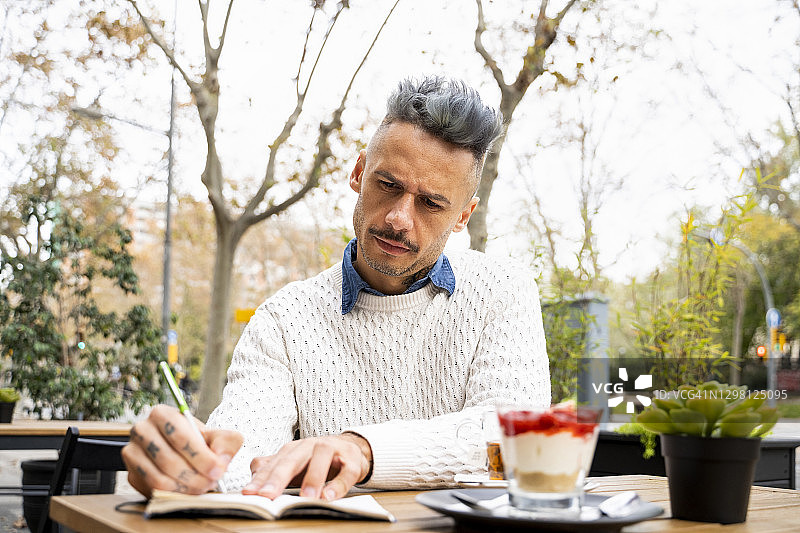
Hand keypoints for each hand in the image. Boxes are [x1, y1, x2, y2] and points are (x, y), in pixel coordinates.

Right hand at [122, 404, 242, 497]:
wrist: (183, 452)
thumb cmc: (200, 442)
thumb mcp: (218, 436)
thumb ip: (226, 443)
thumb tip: (221, 460)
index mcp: (162, 414)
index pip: (179, 436)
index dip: (201, 456)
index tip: (218, 469)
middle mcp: (142, 431)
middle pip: (167, 460)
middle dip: (194, 476)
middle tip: (212, 482)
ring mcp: (133, 453)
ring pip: (158, 478)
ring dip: (185, 488)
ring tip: (203, 486)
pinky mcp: (132, 474)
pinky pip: (152, 490)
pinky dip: (174, 494)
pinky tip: (188, 491)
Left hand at [244, 433, 371, 500]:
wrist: (352, 449)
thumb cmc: (318, 460)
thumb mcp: (295, 463)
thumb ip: (274, 467)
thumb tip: (253, 473)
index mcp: (294, 449)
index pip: (275, 463)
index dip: (261, 478)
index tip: (249, 493)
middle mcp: (311, 445)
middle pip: (293, 459)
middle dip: (278, 477)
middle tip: (267, 496)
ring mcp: (333, 450)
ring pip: (321, 458)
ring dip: (312, 478)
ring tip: (305, 498)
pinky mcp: (352, 460)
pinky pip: (347, 471)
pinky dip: (338, 485)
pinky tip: (329, 496)